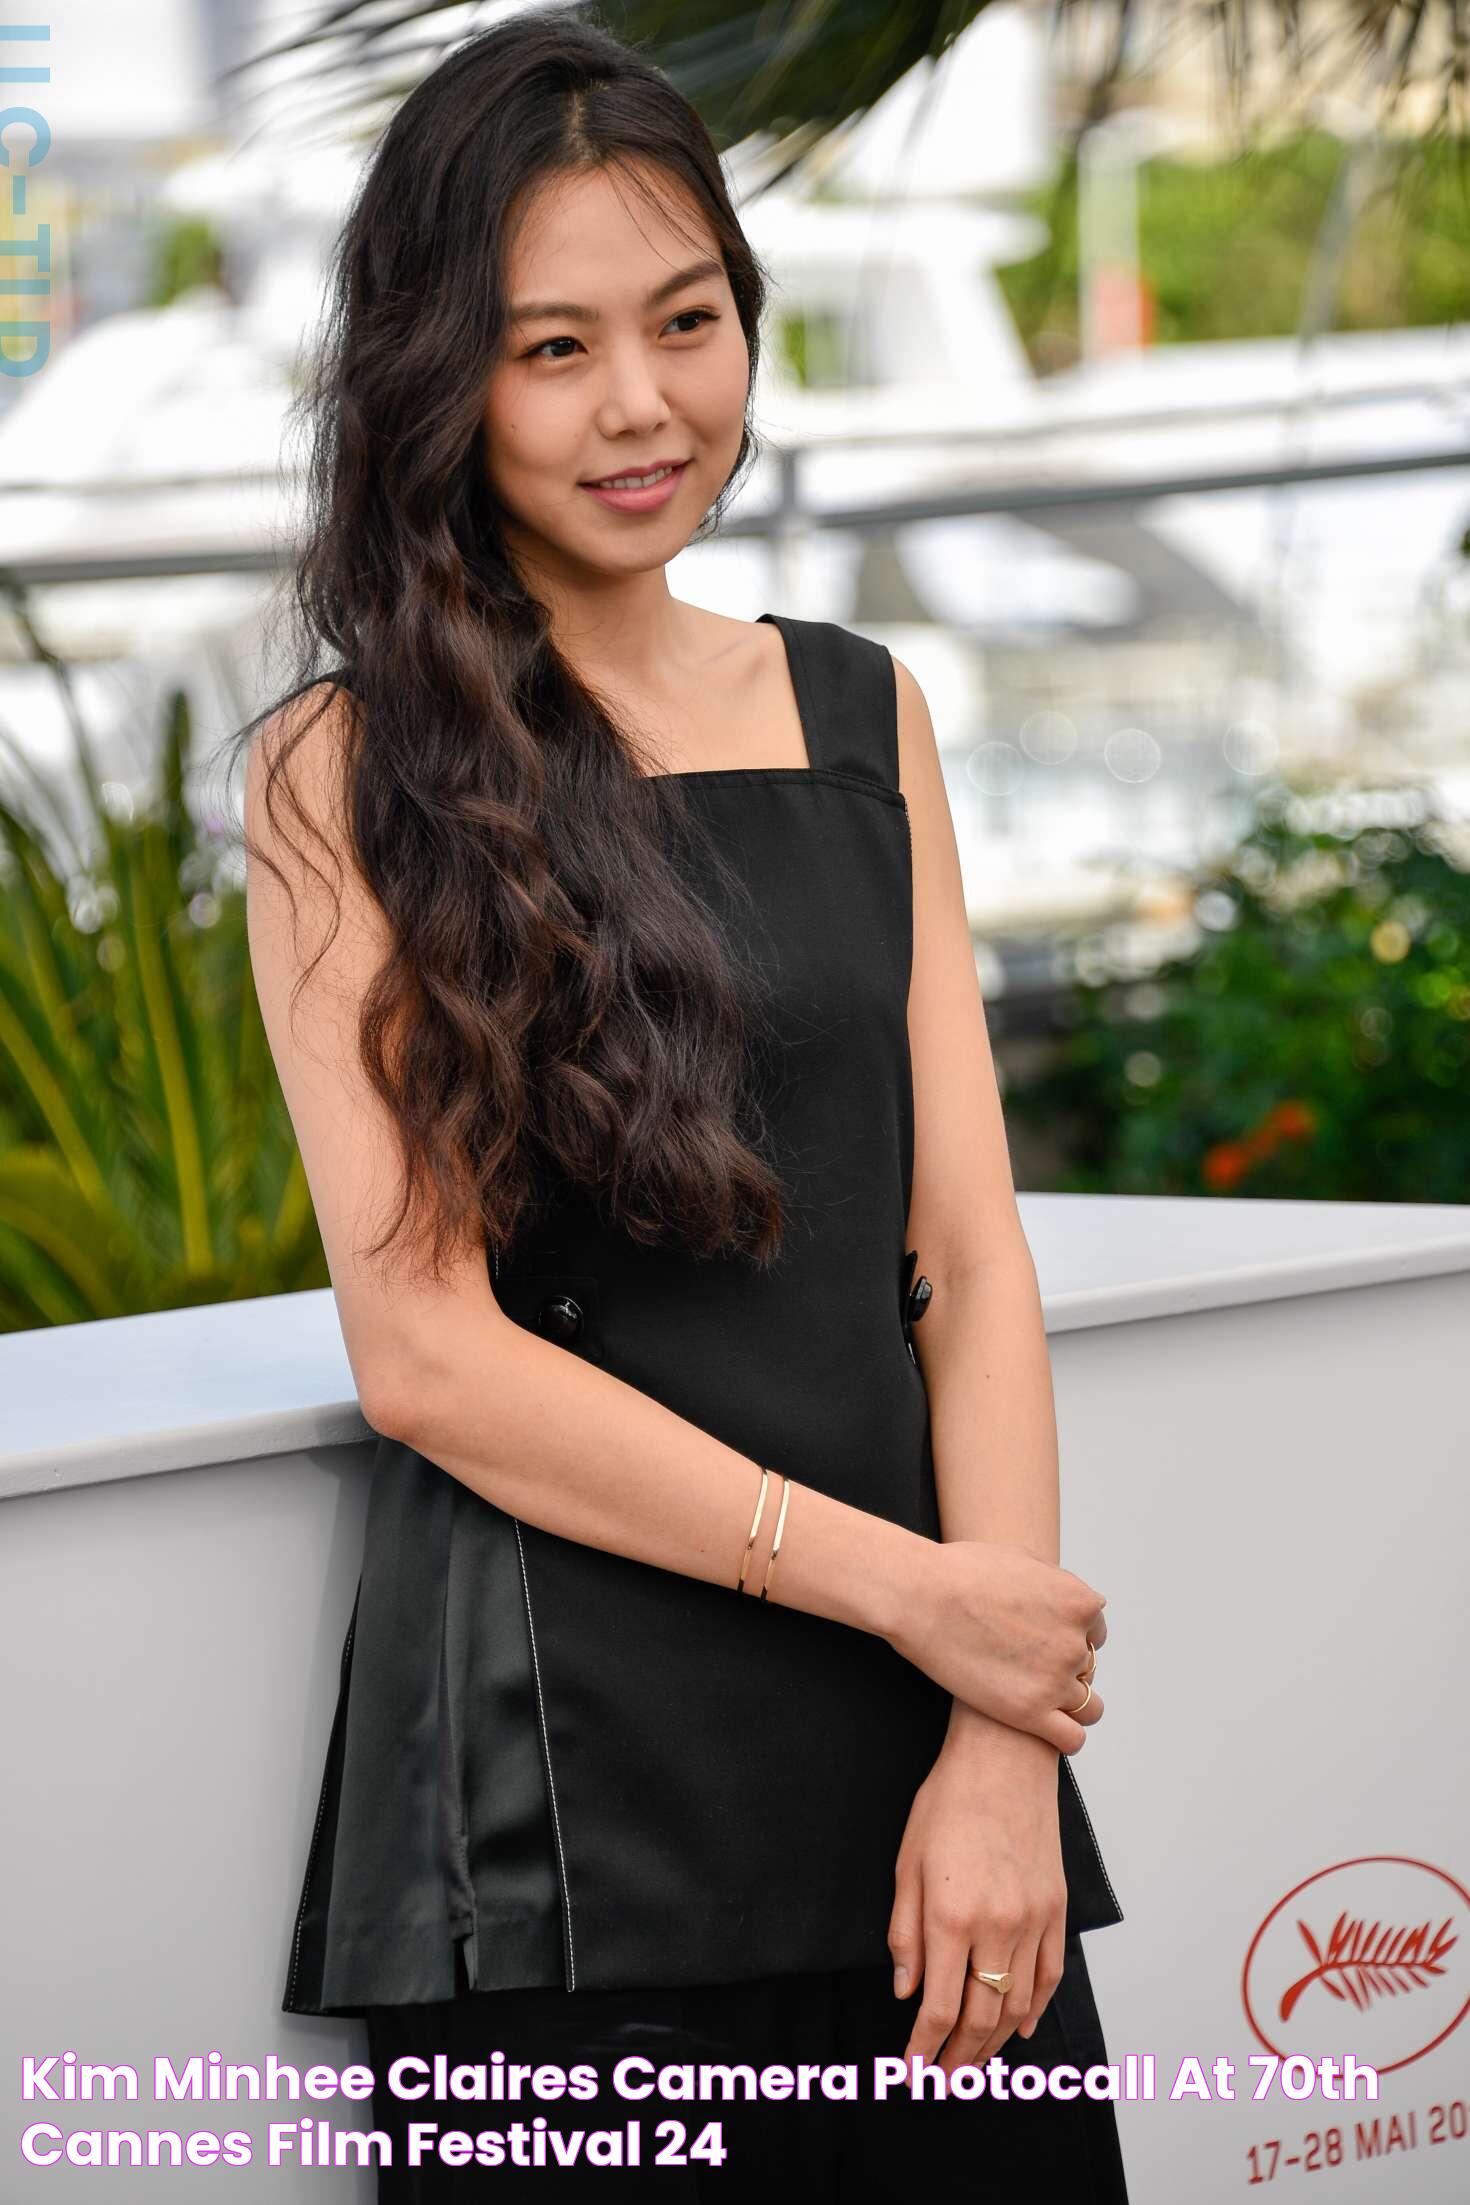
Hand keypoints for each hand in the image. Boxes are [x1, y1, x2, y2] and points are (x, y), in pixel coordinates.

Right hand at [888, 1538, 1106, 1754]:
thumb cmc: (960, 1572)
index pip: (1095, 1632)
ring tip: (1038, 1699)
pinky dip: (1066, 1737)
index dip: (1069, 1636)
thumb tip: (1067, 1599)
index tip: (1042, 1640)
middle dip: (1062, 1666)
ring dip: (1069, 1704)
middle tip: (1026, 1664)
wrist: (921, 1595)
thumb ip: (1055, 1583)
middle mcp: (1074, 1642)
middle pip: (1087, 1667)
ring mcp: (1055, 1680)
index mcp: (1079, 1603)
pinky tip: (1044, 1727)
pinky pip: (1072, 1738)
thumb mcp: (1023, 1559)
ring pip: (1087, 1707)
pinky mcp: (1030, 1712)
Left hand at [889, 1719, 1067, 2078]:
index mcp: (950, 1917)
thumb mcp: (906, 1864)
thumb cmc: (948, 1804)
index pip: (937, 2008)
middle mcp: (996, 1927)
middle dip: (958, 2057)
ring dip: (994, 2043)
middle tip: (943, 2079)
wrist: (1004, 1760)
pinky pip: (1049, 1975)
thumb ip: (904, 1932)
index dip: (924, 2049)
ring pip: (1016, 2005)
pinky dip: (1035, 2009)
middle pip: (979, 2017)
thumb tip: (905, 1990)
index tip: (912, 2071)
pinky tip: (1018, 2029)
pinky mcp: (1055, 1909)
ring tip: (974, 2063)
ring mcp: (1032, 1920)